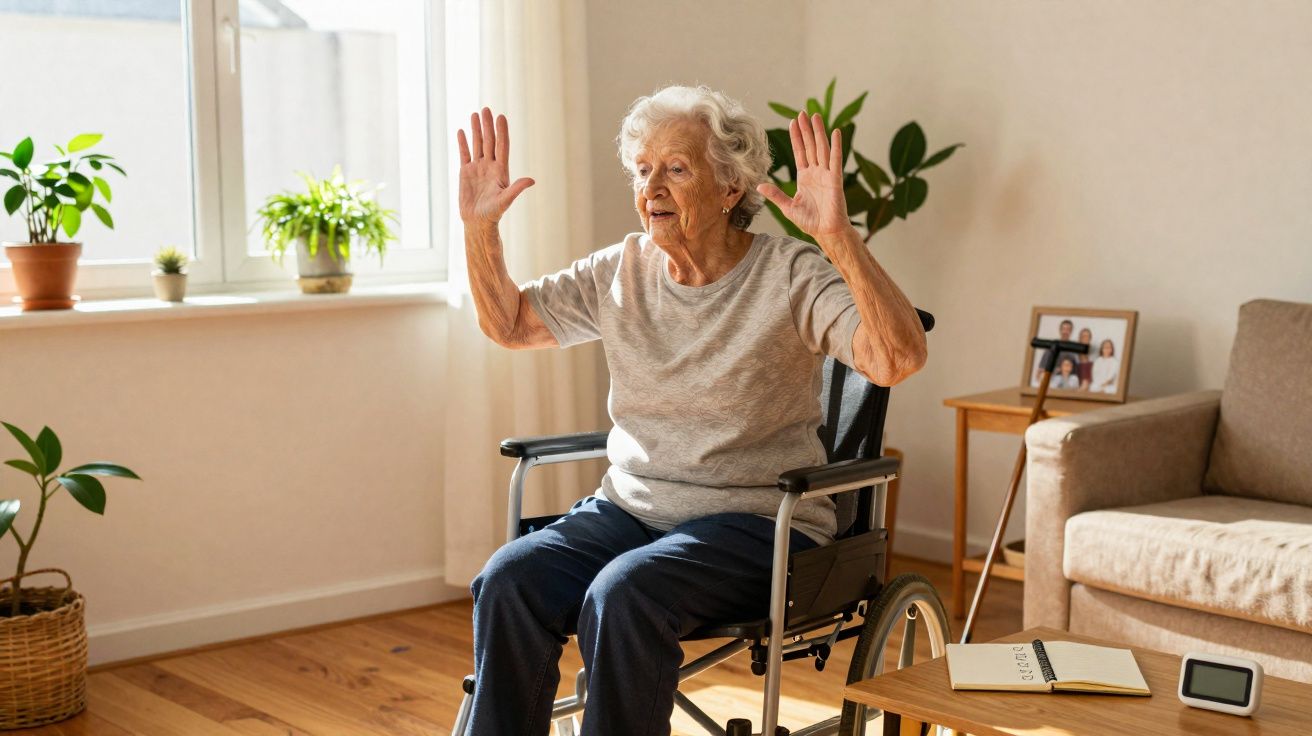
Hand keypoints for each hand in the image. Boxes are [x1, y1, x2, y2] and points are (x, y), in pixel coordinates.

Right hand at [457, 107, 534, 226]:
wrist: (478, 222)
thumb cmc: (494, 214)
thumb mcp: (506, 200)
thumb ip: (517, 189)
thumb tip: (532, 180)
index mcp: (501, 170)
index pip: (502, 146)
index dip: (502, 132)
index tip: (501, 117)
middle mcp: (490, 166)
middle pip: (490, 141)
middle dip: (488, 125)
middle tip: (486, 109)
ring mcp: (478, 168)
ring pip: (477, 144)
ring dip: (476, 130)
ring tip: (475, 114)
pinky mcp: (465, 173)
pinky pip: (464, 154)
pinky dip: (463, 143)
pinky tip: (461, 131)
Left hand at [757, 112, 851, 240]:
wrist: (825, 232)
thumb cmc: (810, 221)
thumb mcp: (788, 207)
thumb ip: (775, 195)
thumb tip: (759, 186)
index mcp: (805, 177)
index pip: (799, 152)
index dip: (796, 137)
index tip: (792, 122)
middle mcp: (816, 172)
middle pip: (810, 146)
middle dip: (806, 130)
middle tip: (803, 112)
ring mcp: (826, 174)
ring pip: (822, 148)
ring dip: (818, 132)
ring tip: (815, 116)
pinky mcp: (835, 179)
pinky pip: (836, 160)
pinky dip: (836, 146)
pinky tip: (835, 132)